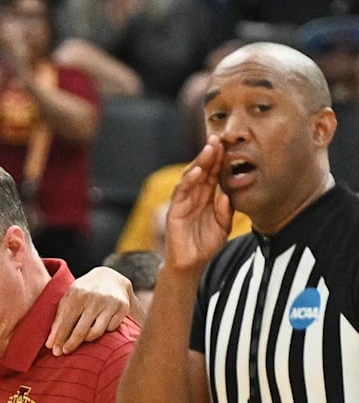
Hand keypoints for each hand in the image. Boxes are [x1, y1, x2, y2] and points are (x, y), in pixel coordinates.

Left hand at [47, 266, 132, 354]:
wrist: (110, 278)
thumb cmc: (83, 292)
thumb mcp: (69, 299)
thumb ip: (59, 320)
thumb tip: (49, 344)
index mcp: (77, 294)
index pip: (66, 322)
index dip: (60, 338)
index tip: (56, 351)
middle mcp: (94, 298)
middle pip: (81, 330)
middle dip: (71, 344)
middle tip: (65, 352)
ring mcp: (110, 303)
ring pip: (97, 332)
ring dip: (88, 339)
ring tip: (84, 338)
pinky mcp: (123, 307)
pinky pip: (111, 328)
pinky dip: (104, 331)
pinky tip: (101, 325)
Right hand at [166, 135, 232, 272]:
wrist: (191, 264)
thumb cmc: (205, 245)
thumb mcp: (223, 226)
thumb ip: (225, 210)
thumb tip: (227, 194)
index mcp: (207, 197)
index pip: (213, 174)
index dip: (220, 160)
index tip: (228, 144)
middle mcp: (194, 196)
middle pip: (202, 170)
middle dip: (210, 154)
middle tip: (218, 138)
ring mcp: (184, 202)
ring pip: (191, 177)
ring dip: (200, 162)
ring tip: (209, 149)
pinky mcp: (175, 210)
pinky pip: (181, 192)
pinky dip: (189, 181)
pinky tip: (197, 171)